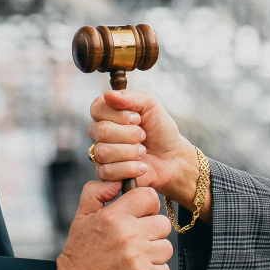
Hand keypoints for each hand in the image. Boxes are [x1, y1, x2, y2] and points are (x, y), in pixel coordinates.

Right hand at [53, 181, 171, 269]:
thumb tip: (118, 180)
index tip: (139, 216)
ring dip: (152, 254)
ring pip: (165, 248)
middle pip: (163, 224)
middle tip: (133, 241)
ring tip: (132, 259)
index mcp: (114, 218)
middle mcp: (129, 237)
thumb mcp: (80, 217)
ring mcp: (139, 261)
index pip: (150, 197)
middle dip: (151, 232)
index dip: (147, 206)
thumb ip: (97, 192)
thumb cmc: (79, 254)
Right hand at [88, 89, 205, 214]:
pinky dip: (130, 168)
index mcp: (107, 113)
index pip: (97, 109)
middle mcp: (100, 133)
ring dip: (131, 152)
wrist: (173, 158)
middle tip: (143, 136)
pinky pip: (108, 171)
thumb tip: (109, 95)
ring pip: (104, 152)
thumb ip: (131, 97)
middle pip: (101, 131)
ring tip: (143, 151)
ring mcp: (101, 154)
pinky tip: (141, 166)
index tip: (137, 118)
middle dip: (130, 134)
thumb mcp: (151, 106)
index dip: (118, 114)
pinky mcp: (105, 174)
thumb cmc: (160, 130)